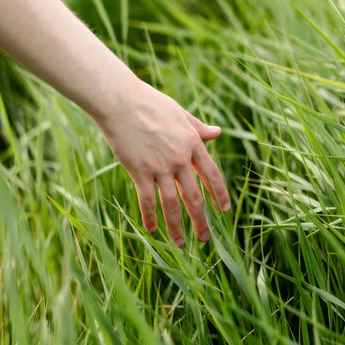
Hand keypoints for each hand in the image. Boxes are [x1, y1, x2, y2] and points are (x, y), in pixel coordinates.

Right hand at [94, 78, 230, 245]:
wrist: (120, 101)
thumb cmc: (150, 103)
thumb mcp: (180, 114)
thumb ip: (198, 128)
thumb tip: (217, 133)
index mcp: (193, 143)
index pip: (212, 175)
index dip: (220, 195)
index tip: (225, 211)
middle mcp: (180, 158)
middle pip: (194, 197)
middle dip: (201, 221)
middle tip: (205, 238)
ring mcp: (160, 167)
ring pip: (172, 204)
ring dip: (176, 226)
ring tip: (179, 244)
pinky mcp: (139, 171)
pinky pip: (147, 200)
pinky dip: (150, 217)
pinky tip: (152, 229)